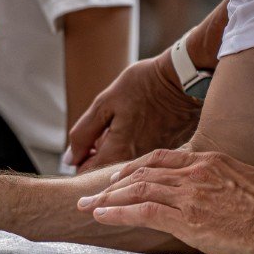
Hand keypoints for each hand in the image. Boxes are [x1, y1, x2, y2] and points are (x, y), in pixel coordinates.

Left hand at [67, 51, 201, 172]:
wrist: (184, 79)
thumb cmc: (143, 85)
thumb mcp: (105, 103)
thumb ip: (84, 133)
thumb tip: (70, 159)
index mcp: (119, 152)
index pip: (88, 174)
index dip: (78, 163)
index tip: (81, 148)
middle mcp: (137, 163)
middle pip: (106, 173)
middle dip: (97, 158)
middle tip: (101, 134)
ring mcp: (154, 159)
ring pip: (124, 166)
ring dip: (116, 153)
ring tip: (122, 126)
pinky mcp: (167, 152)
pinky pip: (141, 159)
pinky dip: (134, 148)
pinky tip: (139, 128)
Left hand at [78, 148, 253, 253]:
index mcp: (208, 162)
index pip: (160, 159)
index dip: (135, 168)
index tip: (119, 177)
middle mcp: (192, 173)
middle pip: (141, 174)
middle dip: (112, 185)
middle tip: (91, 194)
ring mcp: (187, 194)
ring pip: (136, 190)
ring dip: (107, 198)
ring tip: (87, 206)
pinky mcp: (185, 217)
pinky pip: (141, 212)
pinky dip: (117, 212)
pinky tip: (102, 216)